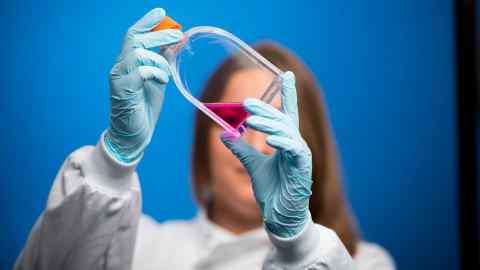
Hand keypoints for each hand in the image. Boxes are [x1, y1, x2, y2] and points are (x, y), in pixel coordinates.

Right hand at [104, 8, 182, 162]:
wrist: (134, 135)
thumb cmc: (144, 108)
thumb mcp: (158, 81)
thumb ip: (164, 62)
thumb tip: (176, 43)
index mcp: (127, 63)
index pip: (133, 35)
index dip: (146, 22)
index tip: (162, 12)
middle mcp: (119, 67)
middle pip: (135, 40)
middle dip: (158, 34)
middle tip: (178, 35)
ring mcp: (119, 78)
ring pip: (138, 54)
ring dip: (159, 61)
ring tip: (167, 75)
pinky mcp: (123, 90)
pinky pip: (141, 71)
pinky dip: (156, 73)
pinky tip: (163, 82)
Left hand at [221, 71, 312, 237]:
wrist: (279, 214)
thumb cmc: (272, 189)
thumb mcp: (251, 165)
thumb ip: (240, 149)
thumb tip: (223, 134)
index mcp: (285, 141)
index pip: (287, 113)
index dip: (288, 94)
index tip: (287, 74)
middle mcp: (295, 144)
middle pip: (282, 119)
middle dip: (266, 109)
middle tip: (247, 103)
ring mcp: (300, 155)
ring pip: (286, 131)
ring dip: (269, 123)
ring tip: (250, 118)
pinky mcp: (302, 167)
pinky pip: (294, 149)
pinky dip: (282, 142)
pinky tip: (270, 139)